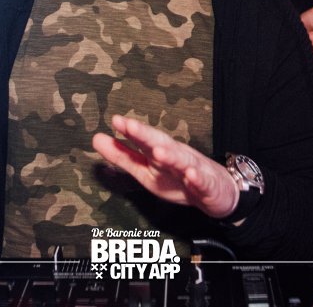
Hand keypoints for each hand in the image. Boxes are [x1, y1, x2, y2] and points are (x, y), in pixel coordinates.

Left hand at [92, 114, 238, 219]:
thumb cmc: (178, 177)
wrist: (218, 192)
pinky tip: (191, 175)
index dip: (130, 131)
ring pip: (181, 162)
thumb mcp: (146, 170)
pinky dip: (197, 178)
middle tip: (129, 125)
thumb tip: (95, 139)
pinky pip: (202, 182)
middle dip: (145, 135)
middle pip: (160, 144)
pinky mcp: (207, 186)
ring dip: (170, 156)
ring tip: (158, 151)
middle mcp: (174, 157)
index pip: (143, 140)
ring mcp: (192, 170)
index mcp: (158, 155)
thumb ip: (122, 156)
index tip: (116, 120)